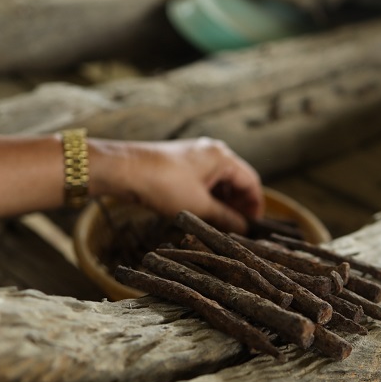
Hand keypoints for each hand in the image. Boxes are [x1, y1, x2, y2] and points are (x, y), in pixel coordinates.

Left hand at [90, 137, 263, 233]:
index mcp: (222, 157)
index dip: (256, 206)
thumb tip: (243, 228)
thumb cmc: (164, 184)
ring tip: (221, 225)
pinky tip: (204, 214)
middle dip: (239, 206)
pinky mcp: (181, 164)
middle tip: (239, 229)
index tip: (255, 227)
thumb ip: (226, 218)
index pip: (251, 182)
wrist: (124, 170)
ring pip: (219, 183)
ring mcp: (195, 157)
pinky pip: (204, 182)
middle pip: (236, 181)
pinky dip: (209, 198)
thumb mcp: (200, 207)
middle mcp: (212, 152)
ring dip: (223, 203)